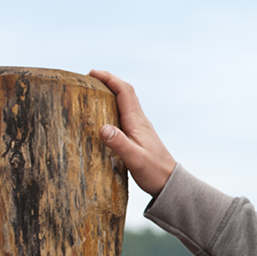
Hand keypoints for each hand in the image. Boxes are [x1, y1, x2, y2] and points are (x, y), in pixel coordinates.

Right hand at [90, 70, 176, 196]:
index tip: (92, 73)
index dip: (109, 78)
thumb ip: (119, 144)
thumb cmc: (153, 172)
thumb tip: (103, 128)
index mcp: (137, 122)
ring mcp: (140, 127)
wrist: (169, 182)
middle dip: (107, 81)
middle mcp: (139, 120)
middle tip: (87, 79)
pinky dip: (113, 107)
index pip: (124, 91)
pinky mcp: (138, 135)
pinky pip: (124, 113)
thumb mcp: (134, 159)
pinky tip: (103, 115)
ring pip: (125, 102)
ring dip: (110, 92)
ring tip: (91, 92)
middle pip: (125, 92)